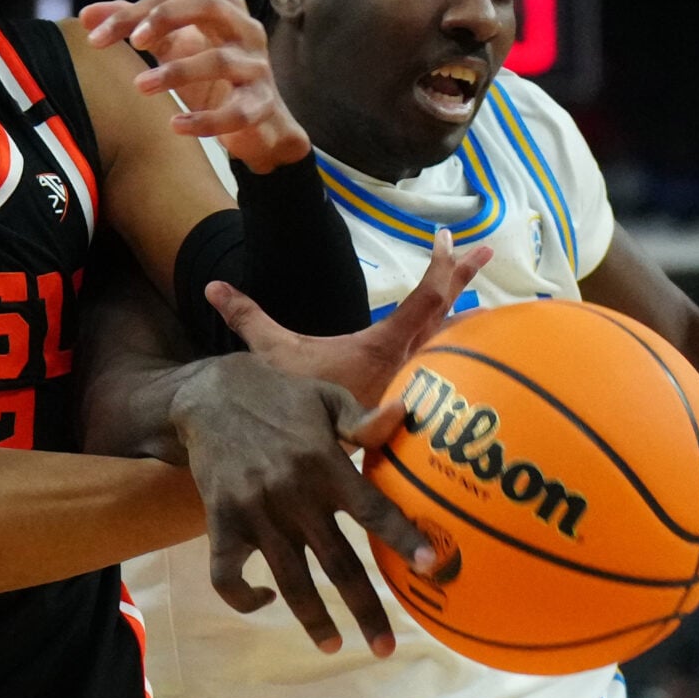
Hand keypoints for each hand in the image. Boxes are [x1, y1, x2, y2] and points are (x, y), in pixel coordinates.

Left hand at [78, 0, 309, 171]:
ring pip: (221, 61)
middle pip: (209, 5)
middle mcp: (244, 29)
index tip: (96, 37)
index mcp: (221, 7)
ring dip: (178, 72)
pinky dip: (206, 121)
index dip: (133, 14)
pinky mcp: (262, 105)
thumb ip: (133, 26)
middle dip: (168, 17)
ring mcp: (257, 66)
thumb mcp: (170, 44)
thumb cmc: (208, 75)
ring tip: (141, 86)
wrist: (256, 122)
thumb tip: (85, 16)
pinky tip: (175, 125)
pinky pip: (238, 112)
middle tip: (134, 41)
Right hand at [166, 354, 437, 655]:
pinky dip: (244, 598)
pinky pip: (228, 575)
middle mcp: (292, 495)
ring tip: (333, 646)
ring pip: (289, 580)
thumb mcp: (324, 398)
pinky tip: (266, 601)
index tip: (430, 566)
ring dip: (312, 619)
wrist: (207, 395)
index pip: (372, 508)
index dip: (402, 537)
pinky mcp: (222, 523)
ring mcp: (254, 514)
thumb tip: (404, 416)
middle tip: (385, 648)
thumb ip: (361, 419)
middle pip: (337, 562)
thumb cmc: (278, 397)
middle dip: (364, 609)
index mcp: (324, 464)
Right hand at [206, 227, 491, 407]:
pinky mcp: (406, 400)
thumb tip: (213, 287)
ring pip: (446, 342)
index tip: (446, 236)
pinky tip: (454, 343)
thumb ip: (247, 318)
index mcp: (382, 347)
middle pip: (445, 314)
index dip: (441, 265)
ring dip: (459, 312)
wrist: (304, 460)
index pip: (425, 299)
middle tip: (485, 252)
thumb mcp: (271, 355)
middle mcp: (405, 365)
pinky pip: (436, 367)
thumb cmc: (291, 405)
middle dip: (461, 279)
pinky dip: (449, 347)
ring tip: (476, 290)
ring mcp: (410, 384)